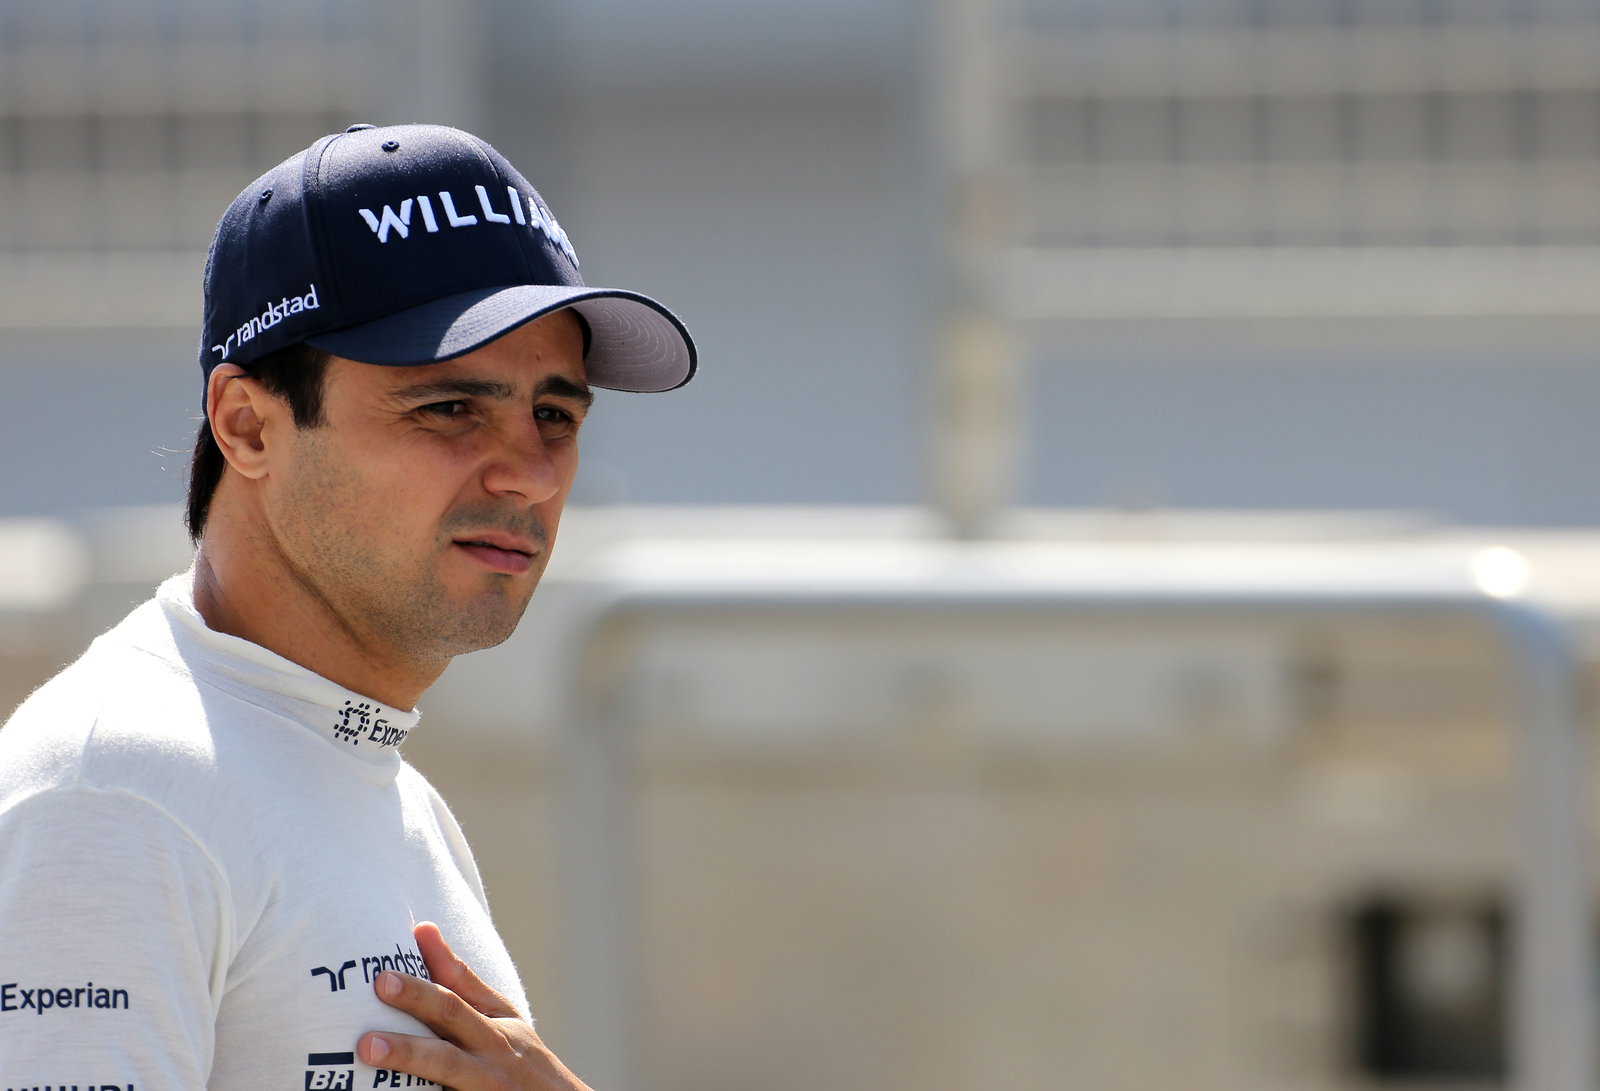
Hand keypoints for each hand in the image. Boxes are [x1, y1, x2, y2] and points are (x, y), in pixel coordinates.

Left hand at [358, 921, 592, 1089]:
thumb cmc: (517, 1054)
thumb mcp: (498, 1014)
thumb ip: (458, 977)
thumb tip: (421, 928)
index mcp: (493, 1028)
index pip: (454, 1002)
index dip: (419, 990)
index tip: (382, 977)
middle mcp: (489, 1058)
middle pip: (449, 1034)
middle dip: (412, 1020)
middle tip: (371, 1011)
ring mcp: (483, 1089)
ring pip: (447, 1072)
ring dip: (409, 1060)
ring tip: (369, 1051)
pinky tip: (385, 1090)